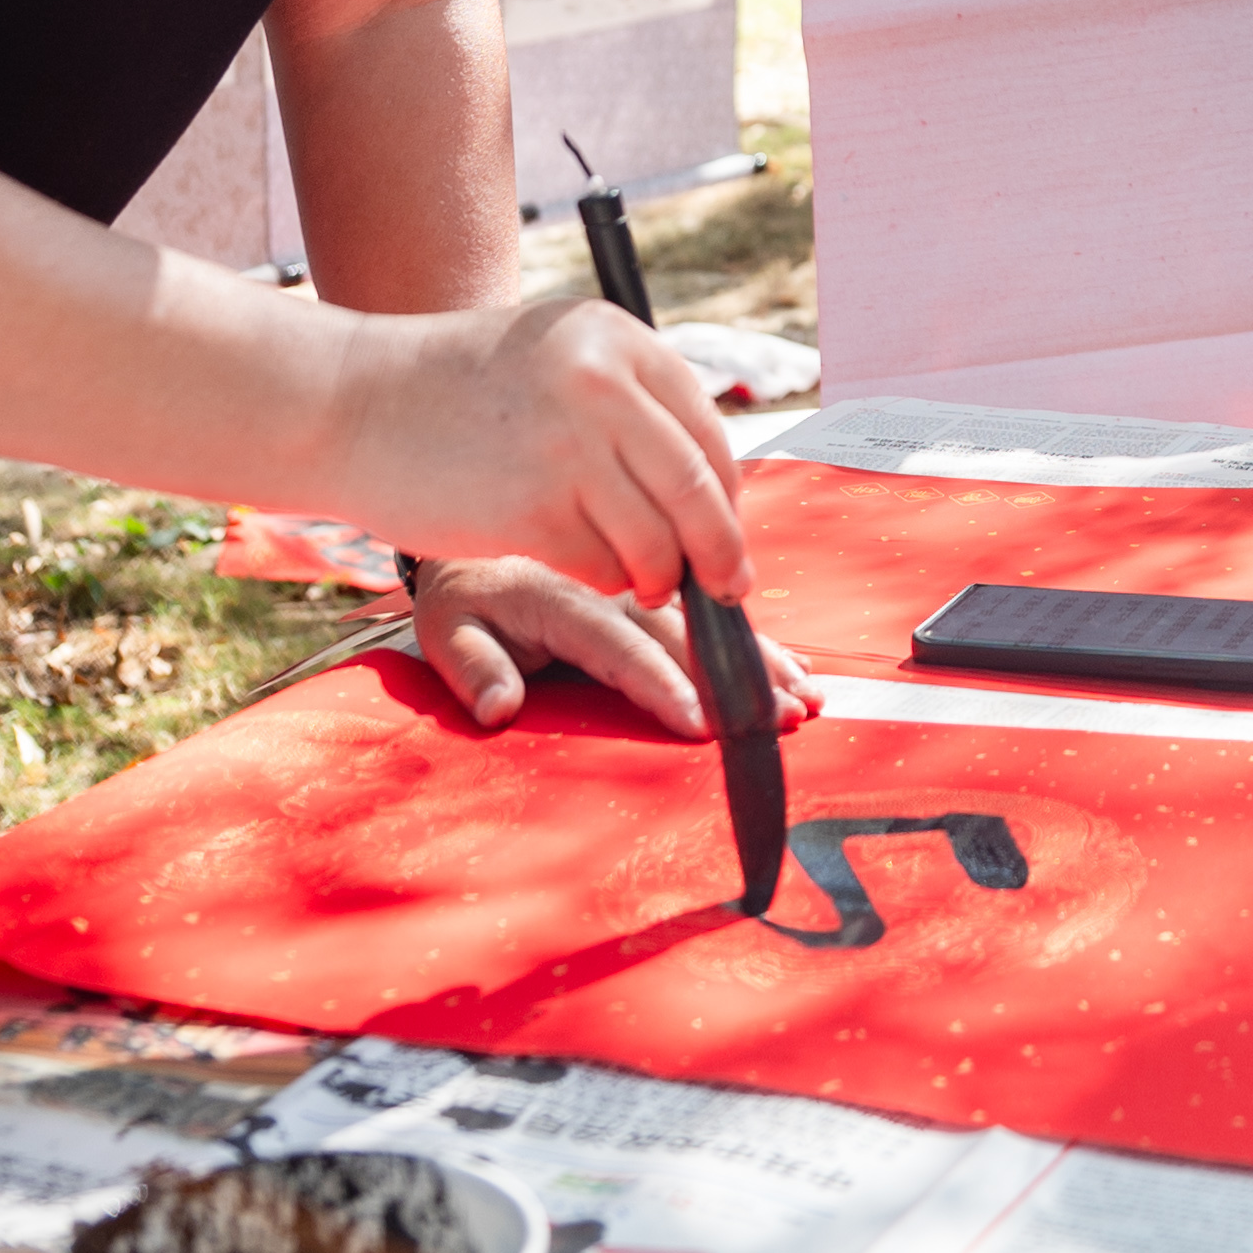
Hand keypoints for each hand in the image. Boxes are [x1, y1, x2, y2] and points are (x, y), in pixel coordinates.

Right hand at [319, 291, 755, 604]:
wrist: (346, 402)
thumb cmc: (448, 389)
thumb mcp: (552, 356)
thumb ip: (624, 400)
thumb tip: (709, 487)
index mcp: (616, 337)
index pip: (706, 430)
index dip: (725, 494)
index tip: (727, 532)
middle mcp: (603, 384)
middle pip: (701, 491)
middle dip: (721, 552)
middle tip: (729, 587)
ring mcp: (569, 447)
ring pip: (658, 540)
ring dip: (659, 574)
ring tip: (645, 581)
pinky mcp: (533, 511)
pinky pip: (603, 567)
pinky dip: (604, 580)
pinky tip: (586, 570)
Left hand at [407, 552, 827, 739]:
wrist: (477, 529)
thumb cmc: (467, 597)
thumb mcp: (447, 631)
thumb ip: (472, 669)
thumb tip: (499, 708)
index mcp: (563, 597)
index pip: (618, 648)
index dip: (660, 685)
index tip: (699, 723)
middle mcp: (614, 584)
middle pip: (682, 633)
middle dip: (735, 678)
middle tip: (780, 716)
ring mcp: (643, 581)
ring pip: (709, 621)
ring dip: (760, 659)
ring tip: (804, 696)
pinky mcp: (660, 584)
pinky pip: (712, 612)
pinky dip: (756, 641)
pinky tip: (797, 667)